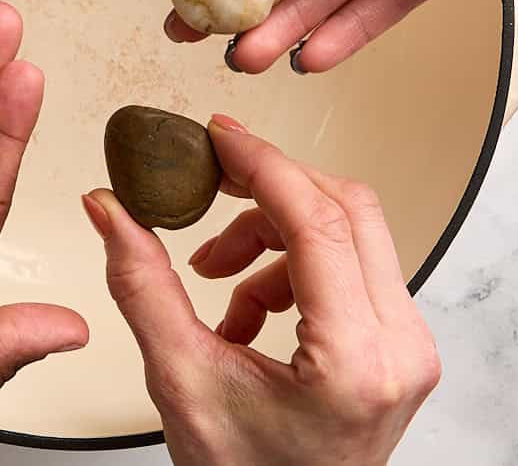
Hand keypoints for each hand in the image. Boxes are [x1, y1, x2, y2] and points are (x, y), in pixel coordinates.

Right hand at [82, 114, 439, 465]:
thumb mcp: (181, 381)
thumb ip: (142, 286)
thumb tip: (110, 211)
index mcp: (356, 361)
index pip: (318, 222)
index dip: (263, 165)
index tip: (218, 137)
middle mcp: (401, 347)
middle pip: (346, 210)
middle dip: (269, 189)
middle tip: (212, 178)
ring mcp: (407, 345)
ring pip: (349, 232)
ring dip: (273, 234)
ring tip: (215, 277)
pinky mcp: (397, 343)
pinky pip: (349, 265)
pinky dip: (289, 267)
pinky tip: (245, 312)